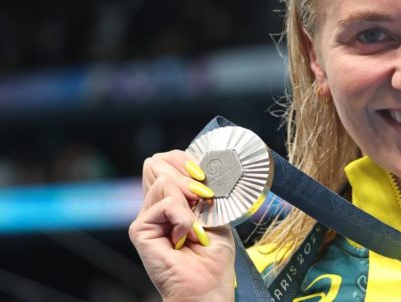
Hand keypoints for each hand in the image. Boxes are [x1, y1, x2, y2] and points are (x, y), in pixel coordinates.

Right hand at [129, 150, 235, 301]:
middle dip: (187, 174)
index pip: (168, 160)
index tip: (205, 178)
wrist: (208, 286)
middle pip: (157, 162)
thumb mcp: (214, 212)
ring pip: (163, 180)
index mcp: (173, 198)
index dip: (186, 161)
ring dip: (188, 201)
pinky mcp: (140, 229)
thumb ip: (200, 189)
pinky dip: (183, 218)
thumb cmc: (214, 256)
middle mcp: (156, 205)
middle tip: (203, 198)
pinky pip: (165, 204)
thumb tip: (192, 168)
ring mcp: (146, 216)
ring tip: (195, 226)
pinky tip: (185, 236)